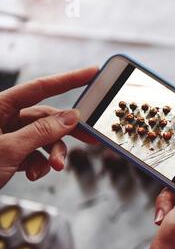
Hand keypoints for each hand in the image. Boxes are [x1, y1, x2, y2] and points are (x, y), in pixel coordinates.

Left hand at [0, 67, 97, 187]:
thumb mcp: (8, 150)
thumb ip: (42, 132)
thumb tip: (71, 117)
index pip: (40, 88)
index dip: (68, 80)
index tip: (92, 74)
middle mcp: (4, 119)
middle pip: (46, 118)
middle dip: (66, 133)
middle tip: (92, 138)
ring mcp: (6, 137)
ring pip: (42, 140)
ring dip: (53, 155)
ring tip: (55, 168)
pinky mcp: (8, 154)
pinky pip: (33, 155)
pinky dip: (39, 165)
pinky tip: (35, 174)